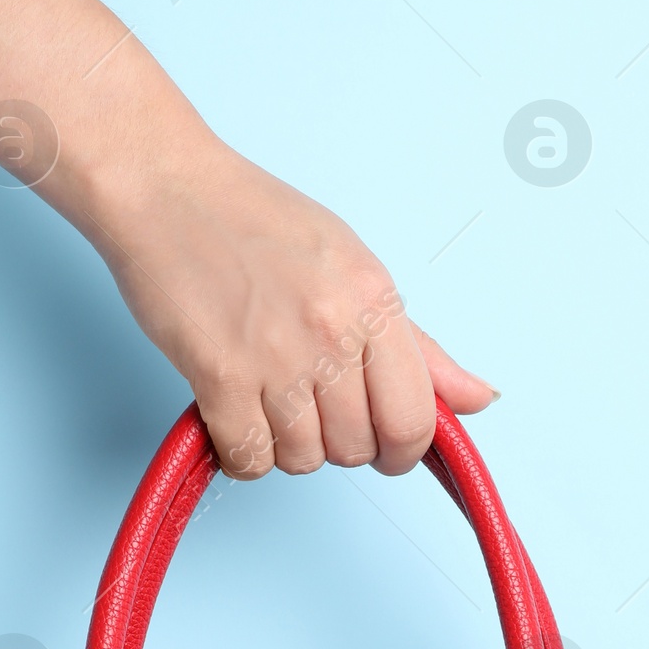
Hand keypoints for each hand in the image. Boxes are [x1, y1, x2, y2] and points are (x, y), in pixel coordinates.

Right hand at [93, 130, 495, 479]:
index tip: (385, 447)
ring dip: (286, 446)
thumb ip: (417, 346)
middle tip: (310, 405)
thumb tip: (481, 400)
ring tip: (267, 399)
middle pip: (357, 448)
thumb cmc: (254, 222)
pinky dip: (242, 453)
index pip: (414, 419)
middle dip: (337, 442)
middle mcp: (333, 331)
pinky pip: (248, 459)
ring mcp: (275, 357)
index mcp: (375, 300)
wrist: (167, 188)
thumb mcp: (354, 267)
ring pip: (303, 460)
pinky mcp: (219, 376)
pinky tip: (235, 416)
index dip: (402, 450)